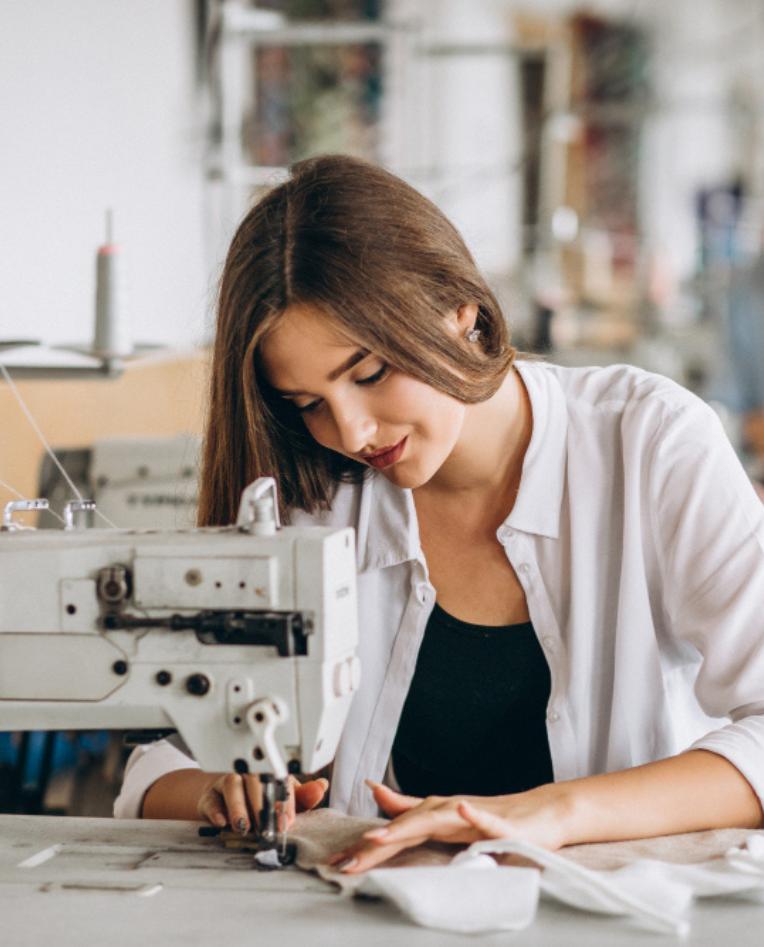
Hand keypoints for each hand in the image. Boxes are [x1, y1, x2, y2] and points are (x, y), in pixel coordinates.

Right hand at [198, 774, 328, 834]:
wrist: (227, 802)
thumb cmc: (261, 799)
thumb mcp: (285, 800)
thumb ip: (303, 797)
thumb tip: (322, 787)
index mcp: (270, 772)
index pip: (280, 780)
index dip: (285, 800)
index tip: (288, 821)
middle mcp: (249, 774)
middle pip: (254, 779)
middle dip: (262, 804)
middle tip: (268, 826)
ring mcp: (227, 783)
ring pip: (232, 784)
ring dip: (238, 805)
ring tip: (244, 825)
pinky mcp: (210, 796)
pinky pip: (211, 799)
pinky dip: (216, 810)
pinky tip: (222, 822)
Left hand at [325, 781, 569, 872]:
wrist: (540, 813)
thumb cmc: (491, 817)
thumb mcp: (444, 818)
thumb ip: (410, 808)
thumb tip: (376, 792)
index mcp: (434, 815)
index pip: (394, 833)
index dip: (365, 848)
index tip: (336, 865)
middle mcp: (447, 810)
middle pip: (406, 828)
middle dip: (375, 845)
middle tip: (348, 860)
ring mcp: (472, 814)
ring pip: (436, 819)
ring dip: (408, 825)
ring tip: (381, 837)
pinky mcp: (502, 823)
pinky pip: (485, 820)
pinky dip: (473, 815)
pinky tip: (461, 808)